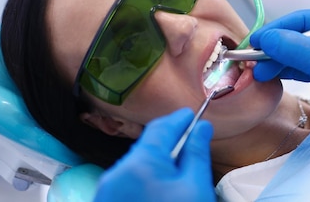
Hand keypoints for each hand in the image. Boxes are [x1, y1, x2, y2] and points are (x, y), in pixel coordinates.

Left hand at [93, 108, 214, 201]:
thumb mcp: (195, 188)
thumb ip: (197, 154)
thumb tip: (202, 127)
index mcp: (140, 164)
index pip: (161, 127)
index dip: (179, 119)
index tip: (193, 116)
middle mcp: (118, 172)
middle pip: (149, 145)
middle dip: (172, 143)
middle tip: (194, 145)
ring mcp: (109, 189)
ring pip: (140, 164)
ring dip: (160, 163)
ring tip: (181, 175)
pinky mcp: (107, 200)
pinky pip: (130, 180)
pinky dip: (148, 178)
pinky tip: (164, 189)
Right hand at [250, 9, 309, 124]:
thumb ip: (297, 48)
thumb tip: (267, 38)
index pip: (302, 20)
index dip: (276, 29)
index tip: (256, 40)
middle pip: (297, 36)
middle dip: (274, 47)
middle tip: (253, 61)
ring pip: (297, 54)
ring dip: (278, 61)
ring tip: (260, 72)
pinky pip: (303, 69)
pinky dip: (287, 72)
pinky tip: (273, 76)